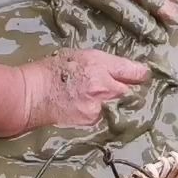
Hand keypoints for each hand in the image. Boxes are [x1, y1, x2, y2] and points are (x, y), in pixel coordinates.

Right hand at [19, 49, 151, 130]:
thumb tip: (120, 70)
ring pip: (119, 105)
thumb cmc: (51, 70)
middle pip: (131, 91)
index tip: (145, 75)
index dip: (141, 74)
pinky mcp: (92, 120)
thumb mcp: (79, 56)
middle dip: (132, 90)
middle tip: (127, 90)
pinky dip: (104, 114)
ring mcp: (98, 105)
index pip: (132, 70)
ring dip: (117, 104)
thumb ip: (102, 64)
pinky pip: (106, 116)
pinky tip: (92, 109)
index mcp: (99, 63)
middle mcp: (103, 85)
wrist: (32, 94)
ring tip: (105, 100)